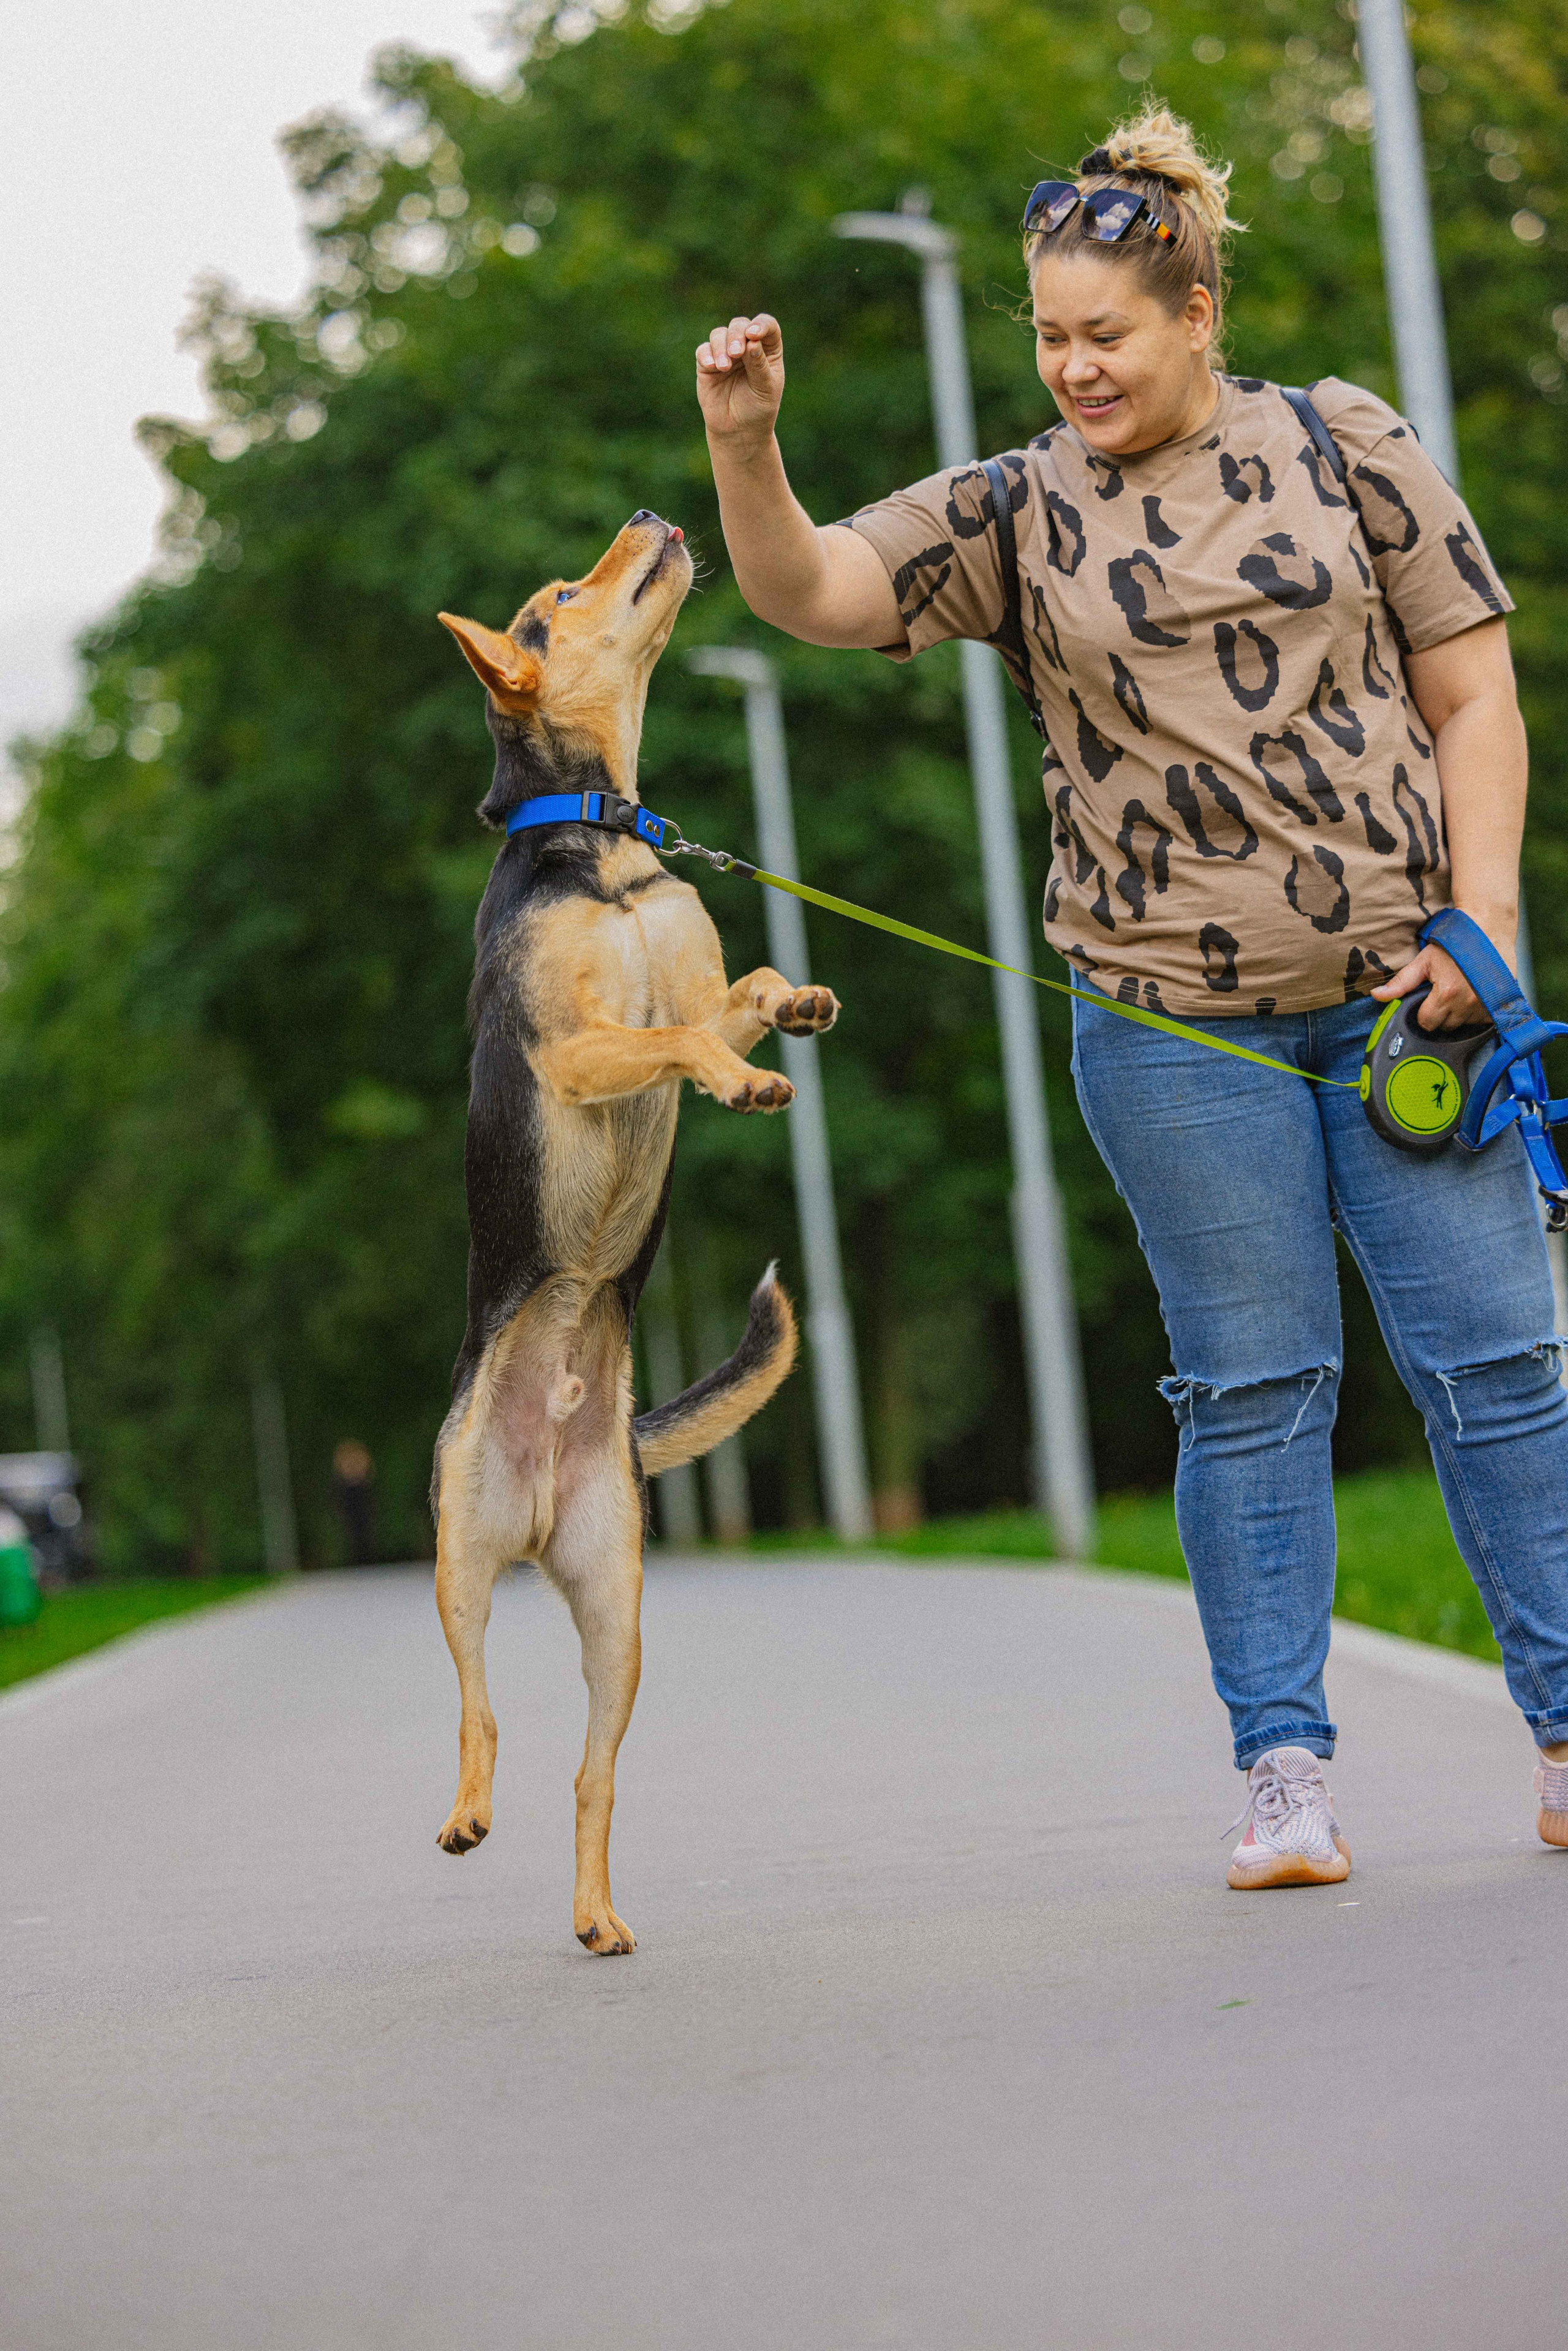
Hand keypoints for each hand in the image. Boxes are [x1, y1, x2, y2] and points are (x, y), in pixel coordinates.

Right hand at [695, 312, 784, 445]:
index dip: (761, 324)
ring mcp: (725, 352)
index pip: (767, 325)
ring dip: (721, 346)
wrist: (738, 430)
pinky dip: (706, 354)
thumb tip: (751, 342)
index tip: (753, 334)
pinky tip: (712, 366)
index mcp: (768, 349)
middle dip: (737, 335)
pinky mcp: (707, 364)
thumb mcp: (765, 388)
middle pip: (740, 325)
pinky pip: (703, 351)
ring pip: (719, 334)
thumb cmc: (758, 408)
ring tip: (724, 367)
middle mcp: (746, 345)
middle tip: (736, 353)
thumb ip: (759, 365)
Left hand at [1371, 932, 1509, 1030]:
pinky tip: (1474, 995)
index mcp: (1446, 994)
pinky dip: (1475, 1013)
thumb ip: (1401, 982)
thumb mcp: (1424, 960)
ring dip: (1458, 1014)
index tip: (1427, 1000)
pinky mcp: (1498, 1007)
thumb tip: (1377, 995)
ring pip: (1463, 1025)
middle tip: (1444, 994)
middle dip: (1441, 1014)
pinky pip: (1481, 1022)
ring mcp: (1485, 1007)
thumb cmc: (1454, 944)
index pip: (1426, 1022)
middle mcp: (1467, 1004)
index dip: (1423, 1013)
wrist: (1490, 930)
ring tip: (1460, 991)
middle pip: (1445, 1027)